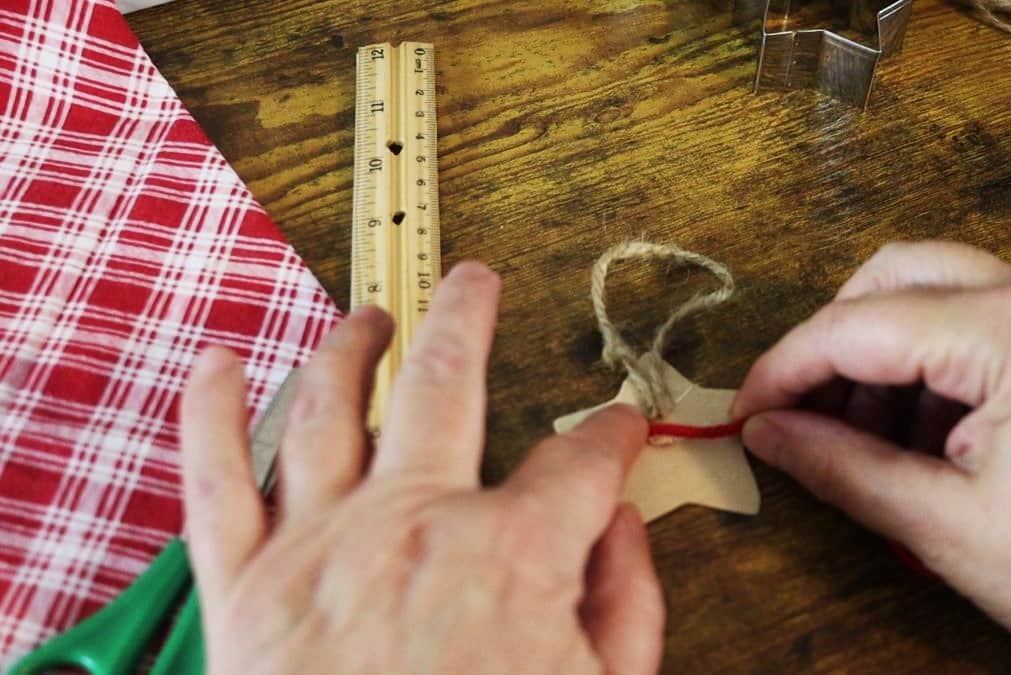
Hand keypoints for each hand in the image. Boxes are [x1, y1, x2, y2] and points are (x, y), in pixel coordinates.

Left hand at [180, 263, 663, 674]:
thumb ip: (630, 602)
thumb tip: (620, 523)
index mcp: (510, 554)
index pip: (582, 461)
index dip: (612, 435)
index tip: (620, 426)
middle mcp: (414, 522)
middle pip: (447, 382)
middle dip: (471, 319)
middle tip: (477, 284)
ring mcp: (320, 543)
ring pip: (333, 404)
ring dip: (353, 344)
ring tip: (369, 316)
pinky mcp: (244, 584)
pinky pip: (216, 477)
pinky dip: (213, 411)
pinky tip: (221, 363)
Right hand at [732, 241, 1010, 672]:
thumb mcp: (947, 529)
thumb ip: (841, 467)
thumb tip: (761, 433)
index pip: (857, 325)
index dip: (784, 368)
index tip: (740, 416)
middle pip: (891, 277)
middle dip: (830, 345)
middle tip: (796, 418)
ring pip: (929, 290)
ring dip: (876, 354)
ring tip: (857, 441)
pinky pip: (972, 319)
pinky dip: (925, 365)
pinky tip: (914, 434)